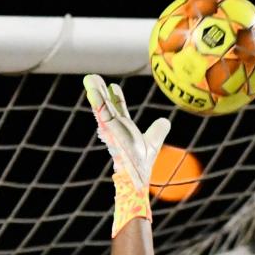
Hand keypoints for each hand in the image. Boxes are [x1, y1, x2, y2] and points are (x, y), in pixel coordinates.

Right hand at [83, 74, 169, 192]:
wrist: (137, 177)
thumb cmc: (141, 165)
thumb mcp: (153, 143)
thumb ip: (158, 131)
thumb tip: (165, 121)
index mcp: (124, 128)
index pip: (118, 109)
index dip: (116, 98)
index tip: (113, 86)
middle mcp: (116, 127)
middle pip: (106, 105)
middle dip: (100, 91)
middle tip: (92, 77)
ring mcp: (112, 129)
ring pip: (102, 107)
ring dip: (95, 93)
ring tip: (89, 79)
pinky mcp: (110, 131)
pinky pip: (102, 114)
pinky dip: (97, 102)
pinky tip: (92, 90)